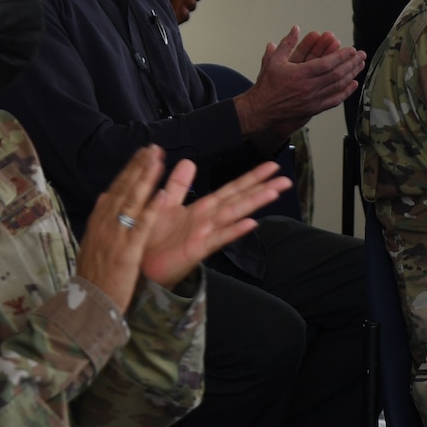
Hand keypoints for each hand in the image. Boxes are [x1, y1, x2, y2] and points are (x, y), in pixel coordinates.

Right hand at [74, 147, 164, 310]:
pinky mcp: (127, 252)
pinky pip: (141, 227)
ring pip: (132, 202)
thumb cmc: (93, 275)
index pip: (115, 189)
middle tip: (153, 148)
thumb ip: (99, 220)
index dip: (130, 170)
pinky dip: (151, 211)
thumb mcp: (91, 243)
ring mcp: (116, 236)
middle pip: (124, 189)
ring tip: (157, 160)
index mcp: (98, 221)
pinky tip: (162, 196)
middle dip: (139, 167)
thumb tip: (103, 197)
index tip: (142, 154)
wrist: (87, 303)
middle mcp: (105, 224)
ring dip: (145, 179)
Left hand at [140, 160, 287, 287]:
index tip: (272, 166)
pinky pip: (218, 238)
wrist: (141, 265)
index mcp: (203, 208)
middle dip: (262, 189)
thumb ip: (178, 183)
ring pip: (234, 215)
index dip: (251, 177)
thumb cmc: (154, 238)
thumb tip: (190, 161)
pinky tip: (251, 224)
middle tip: (286, 180)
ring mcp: (206, 234)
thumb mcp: (165, 203)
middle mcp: (209, 219)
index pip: (232, 189)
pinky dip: (234, 231)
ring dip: (253, 204)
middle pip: (240, 200)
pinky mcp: (197, 249)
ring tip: (274, 193)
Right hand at [234, 26, 366, 139]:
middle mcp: (309, 87)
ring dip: (351, 75)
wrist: (262, 110)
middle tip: (361, 55)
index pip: (327, 64)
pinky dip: (346, 92)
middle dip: (351, 63)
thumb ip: (286, 44)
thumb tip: (295, 29)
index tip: (352, 49)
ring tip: (361, 65)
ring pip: (337, 86)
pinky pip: (334, 100)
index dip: (342, 56)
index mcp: (300, 74)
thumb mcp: (273, 61)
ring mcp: (313, 99)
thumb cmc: (267, 86)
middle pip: (337, 74)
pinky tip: (353, 84)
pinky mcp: (314, 108)